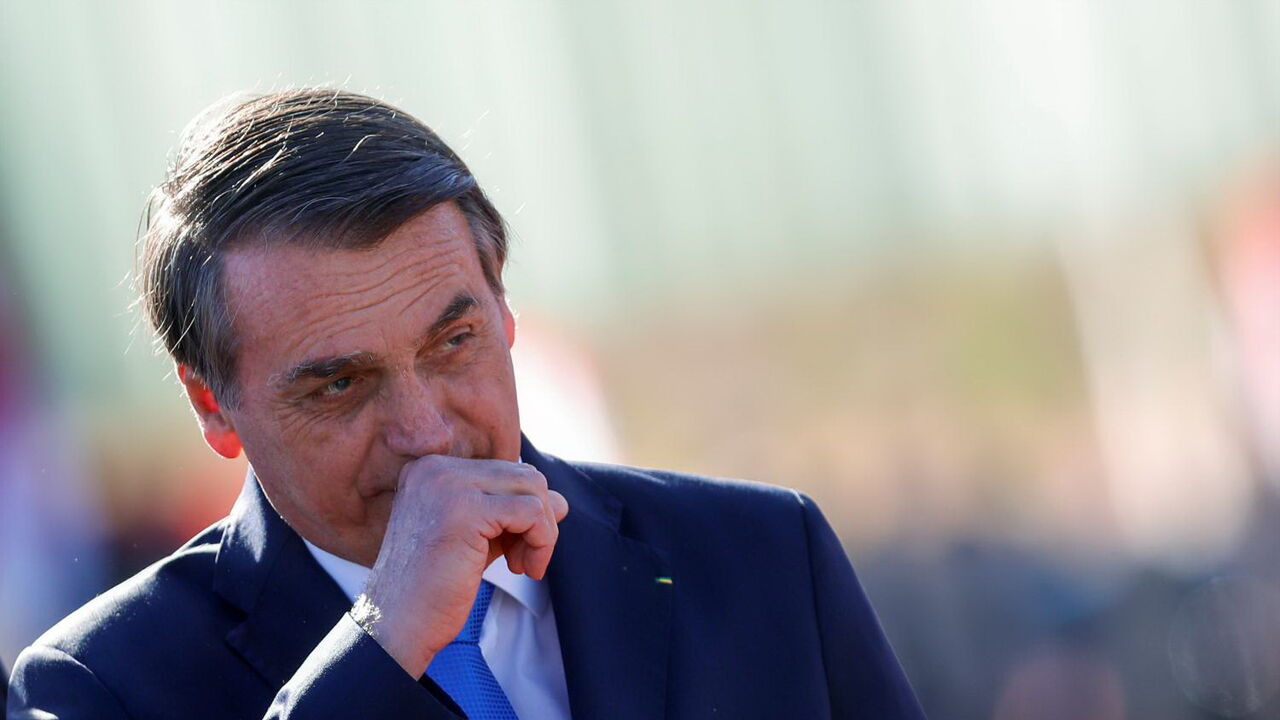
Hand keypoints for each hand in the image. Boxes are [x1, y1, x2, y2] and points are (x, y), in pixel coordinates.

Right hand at [354, 455, 568, 676]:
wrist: (398, 625)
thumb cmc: (434, 588)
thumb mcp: (479, 539)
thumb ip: (513, 514)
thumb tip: (561, 501)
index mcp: (432, 470)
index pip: (505, 471)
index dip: (523, 511)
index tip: (513, 548)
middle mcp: (435, 468)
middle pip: (524, 476)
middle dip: (538, 520)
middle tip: (522, 561)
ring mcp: (448, 484)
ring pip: (533, 489)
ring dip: (542, 532)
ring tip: (523, 566)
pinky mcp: (464, 509)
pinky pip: (531, 511)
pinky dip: (540, 542)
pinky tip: (522, 570)